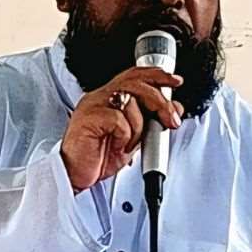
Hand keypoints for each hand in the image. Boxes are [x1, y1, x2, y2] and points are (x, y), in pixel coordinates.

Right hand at [60, 64, 184, 194]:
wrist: (75, 176)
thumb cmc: (98, 158)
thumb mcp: (133, 138)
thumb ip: (150, 121)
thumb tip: (173, 108)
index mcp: (109, 97)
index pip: (135, 75)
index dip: (156, 75)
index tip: (175, 82)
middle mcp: (100, 97)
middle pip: (135, 82)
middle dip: (159, 100)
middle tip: (171, 118)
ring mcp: (93, 105)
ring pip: (130, 100)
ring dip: (139, 126)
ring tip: (130, 143)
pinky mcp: (88, 118)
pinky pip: (118, 120)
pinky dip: (125, 136)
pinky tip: (118, 145)